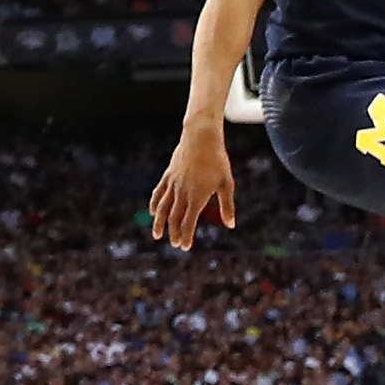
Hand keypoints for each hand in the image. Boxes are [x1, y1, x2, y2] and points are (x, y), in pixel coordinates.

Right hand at [149, 121, 238, 250]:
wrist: (201, 137)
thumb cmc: (218, 160)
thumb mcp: (227, 183)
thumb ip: (227, 206)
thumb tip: (230, 225)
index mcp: (197, 196)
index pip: (188, 221)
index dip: (185, 235)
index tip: (184, 247)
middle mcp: (182, 192)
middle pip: (175, 216)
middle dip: (174, 232)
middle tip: (175, 244)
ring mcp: (173, 183)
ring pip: (163, 206)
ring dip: (160, 222)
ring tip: (157, 235)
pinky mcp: (169, 174)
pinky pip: (159, 192)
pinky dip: (155, 203)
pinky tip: (154, 212)